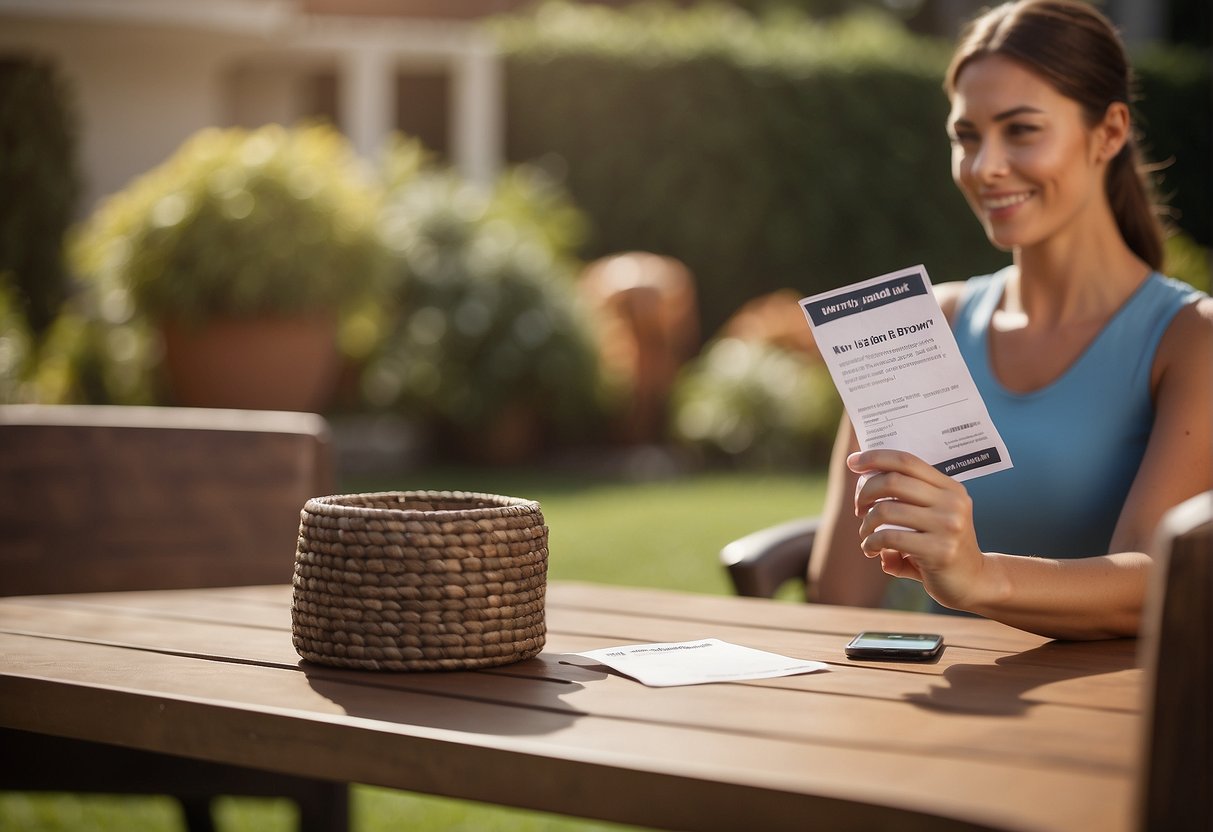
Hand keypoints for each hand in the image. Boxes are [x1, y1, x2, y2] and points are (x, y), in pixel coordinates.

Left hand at [848, 449, 988, 610]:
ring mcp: (948, 525)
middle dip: (865, 492)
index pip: (907, 461)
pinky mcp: (939, 551)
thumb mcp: (932, 514)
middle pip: (893, 481)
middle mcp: (952, 502)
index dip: (875, 457)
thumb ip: (905, 495)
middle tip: (859, 508)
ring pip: (886, 510)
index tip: (853, 462)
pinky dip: (871, 543)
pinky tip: (871, 551)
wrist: (974, 582)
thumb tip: (860, 466)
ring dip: (866, 523)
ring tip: (865, 533)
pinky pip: (889, 538)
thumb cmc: (941, 545)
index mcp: (950, 488)